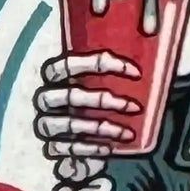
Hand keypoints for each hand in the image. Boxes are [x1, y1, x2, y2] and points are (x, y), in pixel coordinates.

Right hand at [34, 51, 141, 185]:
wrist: (65, 146)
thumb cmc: (84, 108)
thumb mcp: (91, 86)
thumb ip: (104, 68)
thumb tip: (144, 42)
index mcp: (53, 77)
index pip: (69, 64)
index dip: (99, 63)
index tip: (136, 72)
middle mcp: (45, 98)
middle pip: (70, 95)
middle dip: (104, 100)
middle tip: (135, 107)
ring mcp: (45, 123)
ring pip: (72, 124)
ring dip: (103, 128)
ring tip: (128, 133)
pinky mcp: (50, 147)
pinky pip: (70, 148)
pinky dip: (92, 148)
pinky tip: (110, 149)